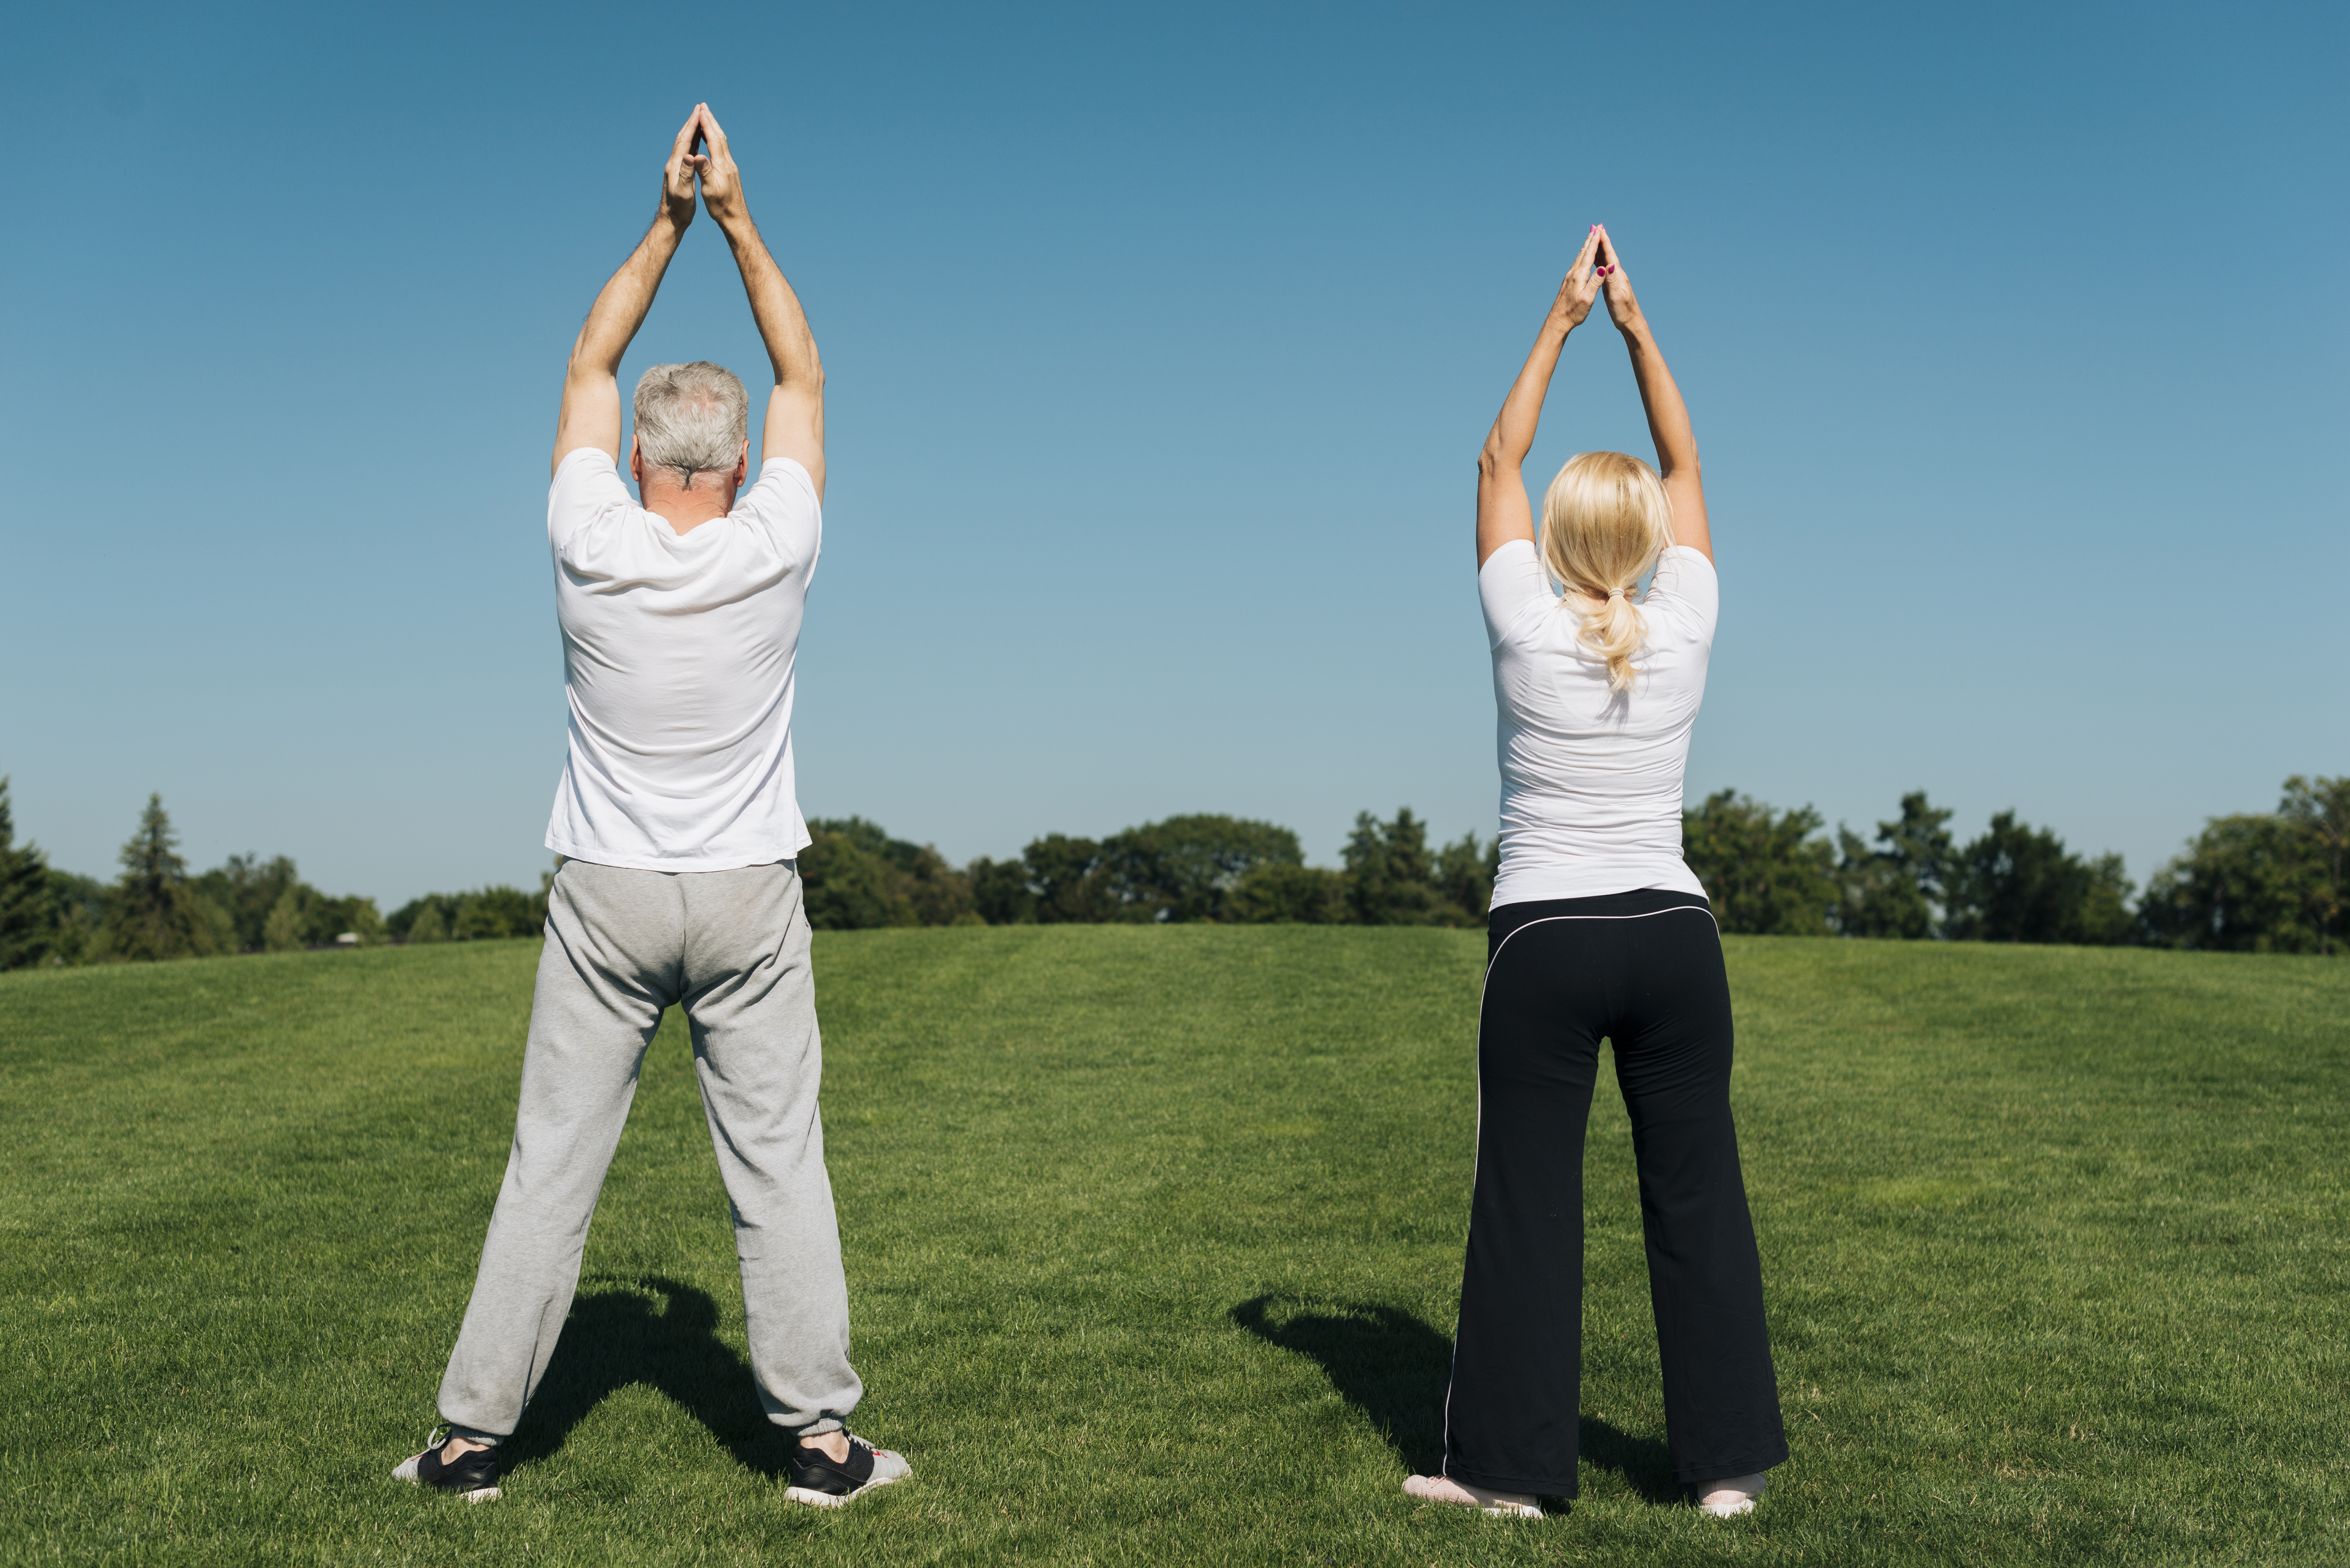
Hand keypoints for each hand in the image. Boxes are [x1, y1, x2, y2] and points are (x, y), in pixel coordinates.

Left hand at [658, 108, 705, 230]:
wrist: (671, 219)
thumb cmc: (680, 208)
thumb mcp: (684, 191)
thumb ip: (686, 173)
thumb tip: (688, 156)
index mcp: (676, 165)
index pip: (685, 140)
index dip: (692, 125)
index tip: (699, 111)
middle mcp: (674, 163)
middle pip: (683, 137)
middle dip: (691, 122)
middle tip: (699, 108)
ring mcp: (676, 167)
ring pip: (685, 143)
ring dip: (692, 130)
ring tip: (700, 119)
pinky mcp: (679, 172)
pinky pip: (687, 151)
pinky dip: (693, 142)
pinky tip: (698, 140)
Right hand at [694, 104, 749, 226]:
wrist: (736, 218)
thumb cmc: (721, 207)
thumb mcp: (709, 190)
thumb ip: (704, 171)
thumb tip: (698, 155)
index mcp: (722, 165)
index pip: (713, 139)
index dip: (706, 124)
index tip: (700, 110)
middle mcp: (728, 163)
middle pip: (720, 136)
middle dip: (711, 120)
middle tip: (703, 106)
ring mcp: (730, 167)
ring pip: (722, 142)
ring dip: (714, 128)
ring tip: (707, 118)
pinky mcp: (730, 172)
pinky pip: (723, 150)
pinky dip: (716, 139)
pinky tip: (712, 140)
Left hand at [1550, 227, 1602, 330]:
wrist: (1558, 321)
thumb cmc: (1574, 312)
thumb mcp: (1588, 298)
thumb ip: (1596, 282)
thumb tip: (1603, 267)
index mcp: (1579, 276)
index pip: (1589, 255)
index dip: (1595, 242)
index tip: (1599, 230)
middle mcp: (1573, 274)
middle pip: (1583, 252)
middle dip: (1590, 239)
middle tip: (1595, 227)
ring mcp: (1569, 277)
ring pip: (1579, 257)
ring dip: (1586, 246)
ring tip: (1590, 237)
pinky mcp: (1568, 281)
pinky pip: (1576, 263)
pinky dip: (1582, 255)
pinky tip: (1582, 256)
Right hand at [1595, 226, 1645, 332]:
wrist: (1630, 322)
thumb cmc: (1623, 311)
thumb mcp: (1616, 296)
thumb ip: (1612, 280)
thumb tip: (1610, 265)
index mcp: (1618, 275)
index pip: (1610, 254)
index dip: (1604, 241)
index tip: (1599, 228)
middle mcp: (1617, 274)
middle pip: (1608, 253)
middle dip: (1602, 240)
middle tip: (1596, 226)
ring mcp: (1615, 279)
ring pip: (1606, 259)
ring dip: (1601, 248)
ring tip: (1595, 238)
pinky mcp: (1612, 284)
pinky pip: (1604, 268)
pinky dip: (1600, 260)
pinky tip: (1597, 258)